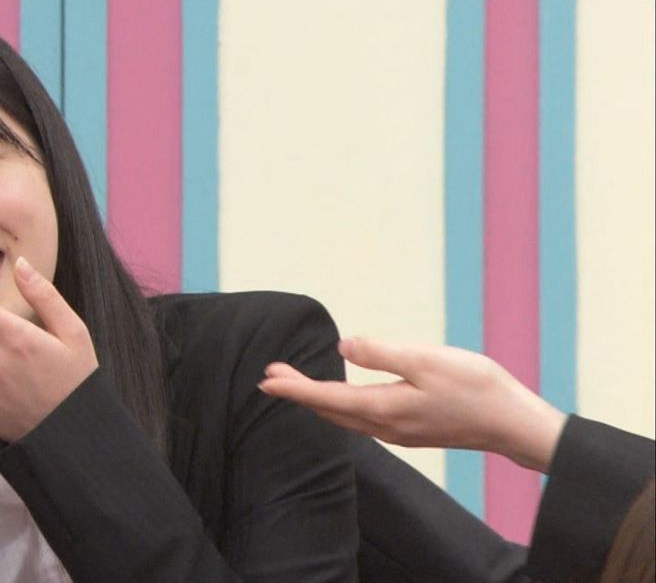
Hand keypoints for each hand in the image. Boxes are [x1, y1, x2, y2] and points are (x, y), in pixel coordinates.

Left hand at [257, 337, 566, 472]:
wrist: (515, 425)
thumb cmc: (477, 388)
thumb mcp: (428, 360)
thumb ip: (382, 353)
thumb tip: (343, 347)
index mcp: (383, 409)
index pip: (326, 399)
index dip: (293, 388)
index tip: (265, 380)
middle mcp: (384, 427)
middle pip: (329, 411)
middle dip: (298, 393)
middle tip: (270, 375)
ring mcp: (398, 432)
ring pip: (344, 418)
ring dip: (317, 401)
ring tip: (296, 384)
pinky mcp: (411, 431)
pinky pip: (362, 421)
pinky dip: (340, 408)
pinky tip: (340, 399)